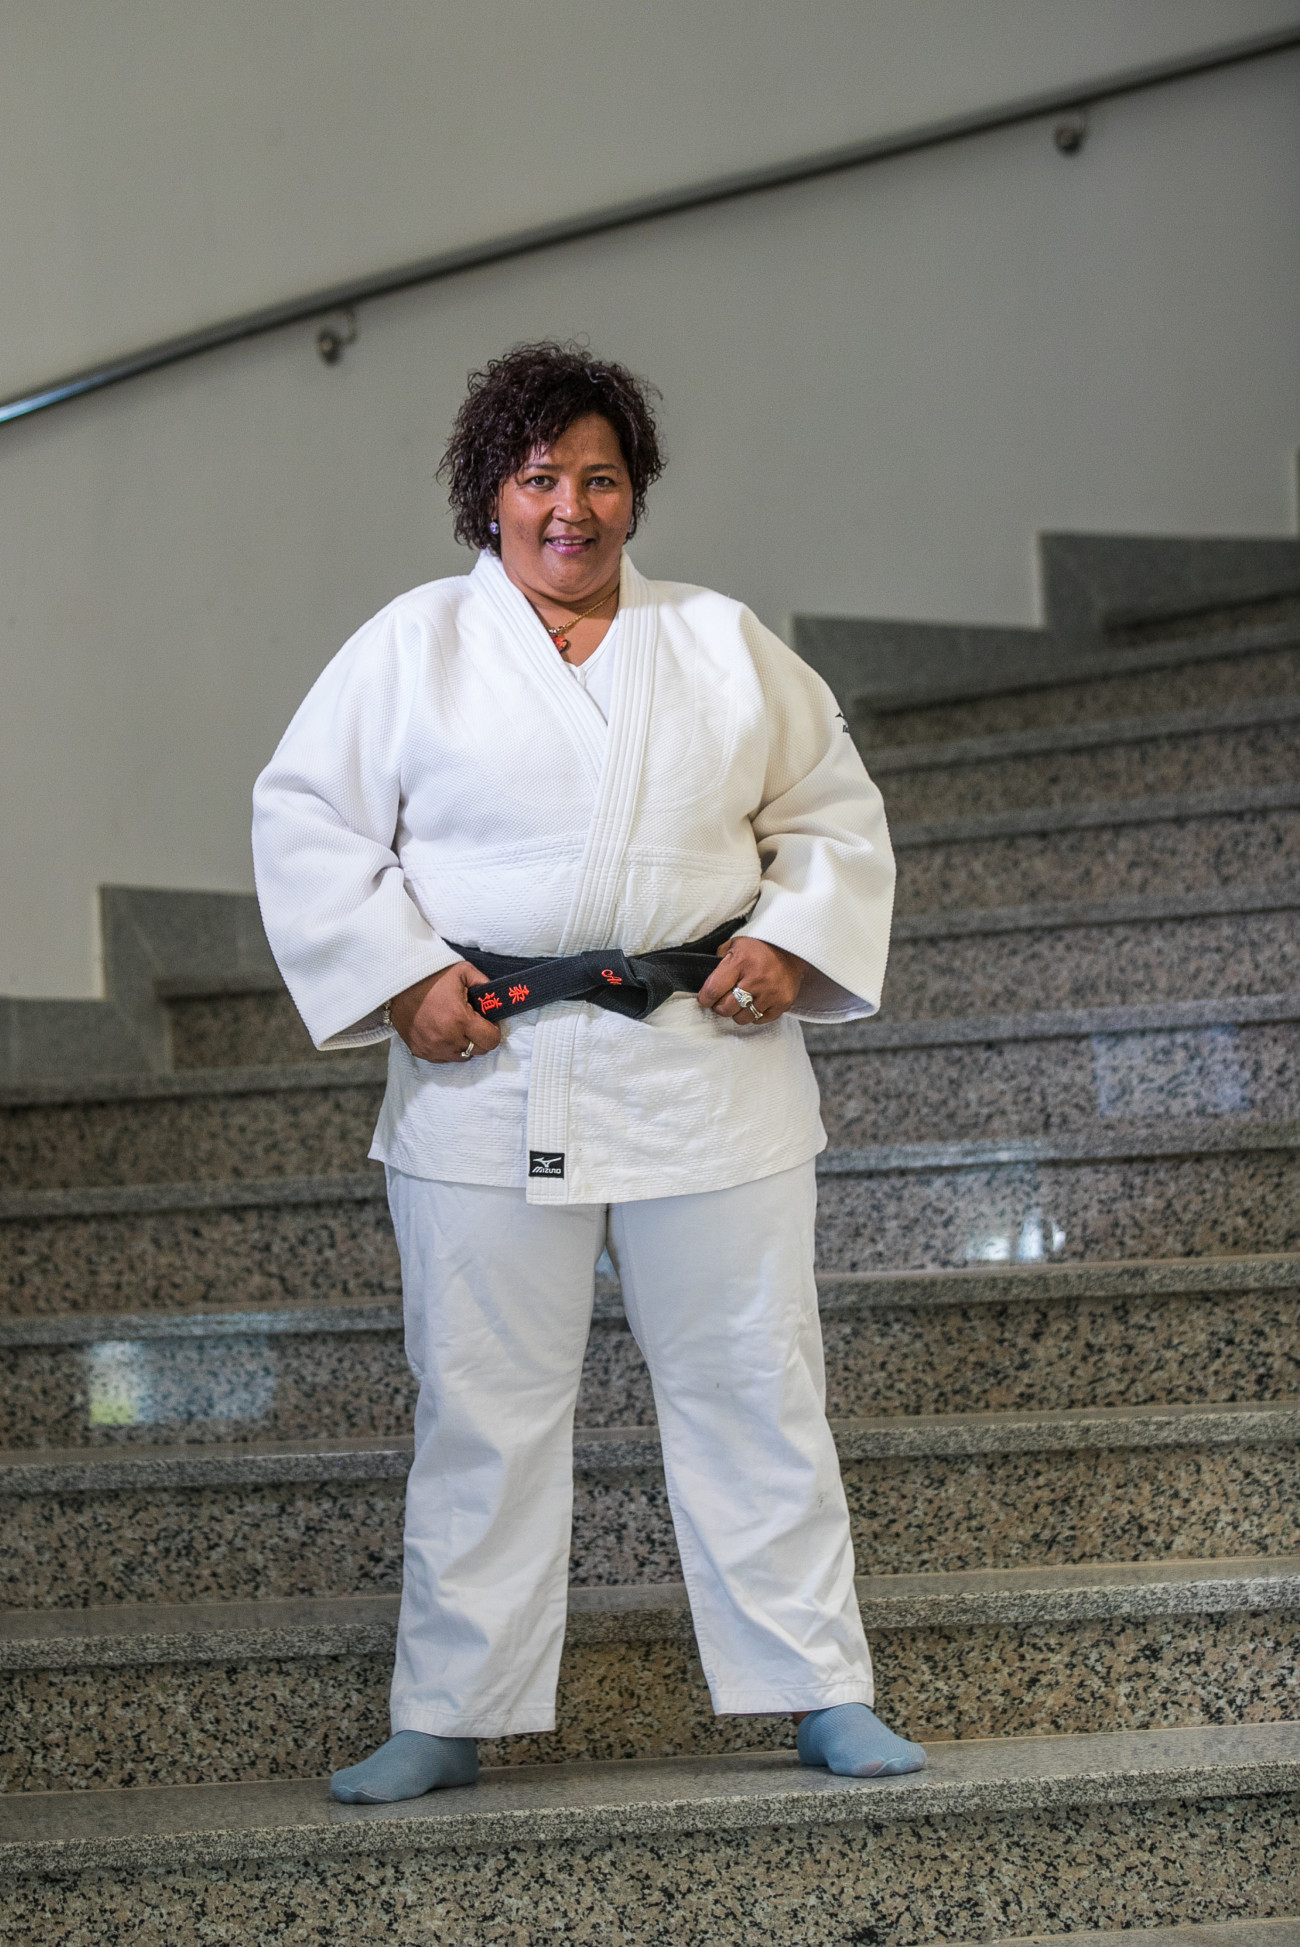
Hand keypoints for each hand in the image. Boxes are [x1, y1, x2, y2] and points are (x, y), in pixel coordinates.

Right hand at [387, 962, 501, 1062]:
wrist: (399, 984)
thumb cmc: (433, 977)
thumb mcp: (463, 971)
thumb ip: (485, 984)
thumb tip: (498, 998)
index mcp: (460, 1019)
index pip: (490, 1041)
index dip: (493, 1031)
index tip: (488, 1023)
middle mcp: (447, 1038)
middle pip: (478, 1051)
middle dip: (480, 1039)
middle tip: (472, 1024)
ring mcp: (432, 1048)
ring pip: (462, 1057)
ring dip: (464, 1045)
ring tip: (456, 1028)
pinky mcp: (420, 1051)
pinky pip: (443, 1058)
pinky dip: (448, 1049)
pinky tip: (443, 1033)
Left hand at [697, 937, 806, 1024]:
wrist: (792, 947)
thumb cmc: (759, 946)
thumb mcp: (734, 944)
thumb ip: (719, 960)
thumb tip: (708, 981)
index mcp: (741, 962)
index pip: (713, 990)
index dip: (705, 998)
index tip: (705, 999)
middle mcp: (757, 979)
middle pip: (726, 1008)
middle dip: (720, 1006)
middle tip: (723, 1000)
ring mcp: (771, 993)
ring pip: (742, 1018)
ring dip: (737, 1012)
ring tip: (739, 1002)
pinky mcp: (783, 1002)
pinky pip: (760, 1019)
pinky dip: (754, 1014)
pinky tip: (754, 1003)